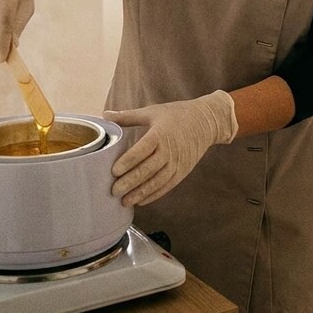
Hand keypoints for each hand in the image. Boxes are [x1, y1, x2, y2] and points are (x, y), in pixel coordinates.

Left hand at [104, 91, 238, 206]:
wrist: (206, 122)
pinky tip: (141, 201)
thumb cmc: (178, 115)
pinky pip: (167, 186)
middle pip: (148, 169)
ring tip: (124, 201)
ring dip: (140, 193)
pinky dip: (153, 195)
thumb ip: (128, 116)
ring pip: (157, 181)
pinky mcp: (183, 171)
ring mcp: (177, 163)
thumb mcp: (153, 111)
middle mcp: (170, 151)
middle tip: (114, 190)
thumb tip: (105, 115)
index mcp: (160, 134)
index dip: (128, 162)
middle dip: (130, 182)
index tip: (114, 171)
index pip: (142, 150)